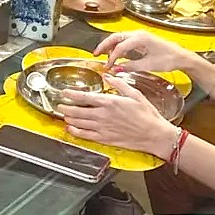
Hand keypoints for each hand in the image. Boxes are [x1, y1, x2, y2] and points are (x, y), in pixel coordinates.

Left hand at [59, 75, 178, 155]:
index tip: (64, 92)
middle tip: (60, 105)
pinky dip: (75, 132)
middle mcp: (103, 115)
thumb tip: (108, 76)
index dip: (72, 94)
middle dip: (66, 107)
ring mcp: (103, 128)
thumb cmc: (147, 115)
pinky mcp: (105, 139)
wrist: (154, 134)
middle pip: (78, 110)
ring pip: (79, 123)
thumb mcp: (135, 94)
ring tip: (64, 115)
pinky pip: (85, 135)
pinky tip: (70, 129)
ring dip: (69, 118)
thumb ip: (119, 84)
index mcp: (110, 102)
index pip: (85, 97)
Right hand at [92, 31, 194, 73]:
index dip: (111, 58)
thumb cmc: (169, 59)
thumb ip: (130, 66)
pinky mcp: (141, 40)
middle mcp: (138, 34)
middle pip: (115, 37)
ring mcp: (140, 36)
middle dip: (104, 45)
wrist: (182, 57)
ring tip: (104, 56)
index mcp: (140, 38)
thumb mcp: (148, 65)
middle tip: (95, 54)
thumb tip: (116, 69)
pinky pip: (125, 41)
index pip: (119, 47)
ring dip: (111, 46)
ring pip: (119, 38)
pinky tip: (116, 55)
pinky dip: (118, 47)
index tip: (107, 66)